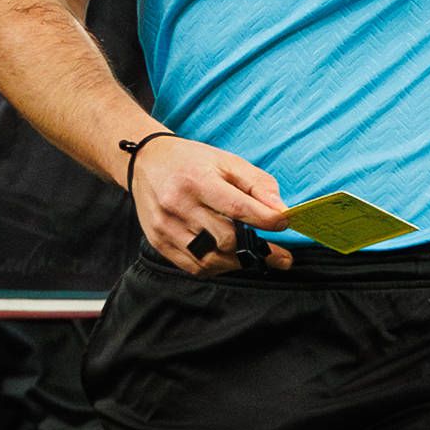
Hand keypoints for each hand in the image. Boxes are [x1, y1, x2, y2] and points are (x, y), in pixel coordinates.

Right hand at [128, 130, 291, 273]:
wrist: (146, 162)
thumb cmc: (192, 161)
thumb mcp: (227, 161)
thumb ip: (257, 184)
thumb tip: (281, 211)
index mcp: (197, 180)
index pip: (238, 207)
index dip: (266, 220)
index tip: (284, 224)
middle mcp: (178, 204)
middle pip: (226, 238)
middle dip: (257, 247)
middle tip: (278, 253)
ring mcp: (166, 227)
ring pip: (212, 258)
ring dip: (238, 261)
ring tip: (253, 255)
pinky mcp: (159, 242)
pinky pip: (195, 267)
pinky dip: (218, 266)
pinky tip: (228, 257)